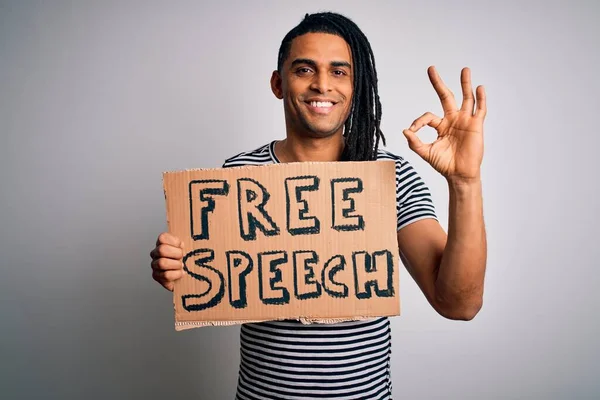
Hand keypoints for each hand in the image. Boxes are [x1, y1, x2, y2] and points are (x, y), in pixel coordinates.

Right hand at [150, 232, 183, 290]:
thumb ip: (184, 243)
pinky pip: (166, 275)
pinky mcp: (156, 276)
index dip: (175, 242)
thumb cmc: (186, 260)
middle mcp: (155, 253)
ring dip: (176, 265)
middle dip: (177, 254)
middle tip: (183, 257)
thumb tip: (184, 243)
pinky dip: (176, 274)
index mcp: (162, 243)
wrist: (185, 276)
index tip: (181, 246)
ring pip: (162, 263)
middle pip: (162, 250)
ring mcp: (154, 264)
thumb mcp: (187, 248)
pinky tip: (180, 273)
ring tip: (182, 266)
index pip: (162, 238)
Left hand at [403, 66, 486, 182]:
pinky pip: (480, 109)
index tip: (412, 130)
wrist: (459, 175)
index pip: (428, 116)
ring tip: (465, 69)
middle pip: (446, 96)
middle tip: (431, 68)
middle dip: (438, 83)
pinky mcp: (476, 126)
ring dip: (465, 84)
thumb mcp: (426, 152)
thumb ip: (415, 142)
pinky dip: (481, 99)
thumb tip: (405, 130)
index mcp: (441, 125)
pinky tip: (479, 87)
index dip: (419, 121)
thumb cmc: (444, 164)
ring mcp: (465, 121)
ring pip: (466, 98)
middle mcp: (453, 120)